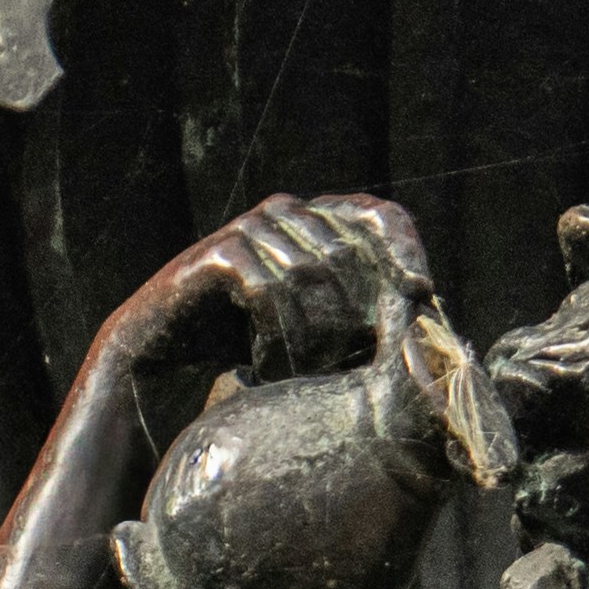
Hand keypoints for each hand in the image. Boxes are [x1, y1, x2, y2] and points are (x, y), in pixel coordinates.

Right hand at [218, 193, 441, 389]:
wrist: (165, 352)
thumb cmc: (248, 343)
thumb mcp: (315, 326)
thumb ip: (361, 311)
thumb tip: (423, 309)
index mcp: (318, 222)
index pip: (380, 215)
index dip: (404, 249)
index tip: (420, 294)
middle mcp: (287, 214)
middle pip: (347, 252)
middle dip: (355, 313)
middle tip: (350, 363)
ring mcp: (249, 229)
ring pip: (308, 273)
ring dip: (314, 333)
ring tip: (309, 373)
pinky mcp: (215, 252)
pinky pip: (264, 287)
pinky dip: (276, 333)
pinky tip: (271, 365)